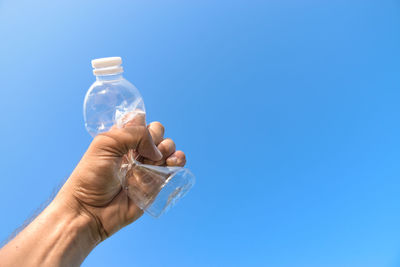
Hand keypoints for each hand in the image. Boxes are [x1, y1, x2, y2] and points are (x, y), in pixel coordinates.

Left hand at [58, 118, 185, 241]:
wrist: (90, 211)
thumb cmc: (91, 176)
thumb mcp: (105, 144)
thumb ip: (134, 134)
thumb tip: (156, 149)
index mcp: (122, 139)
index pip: (142, 122)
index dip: (144, 125)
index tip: (137, 135)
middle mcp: (136, 151)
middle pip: (159, 133)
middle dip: (158, 138)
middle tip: (144, 153)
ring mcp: (148, 167)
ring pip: (169, 149)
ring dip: (169, 149)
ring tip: (156, 161)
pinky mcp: (157, 184)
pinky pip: (175, 168)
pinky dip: (178, 161)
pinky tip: (172, 163)